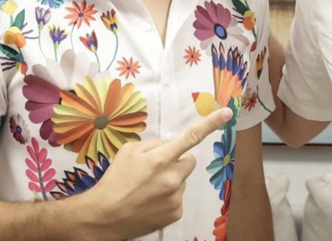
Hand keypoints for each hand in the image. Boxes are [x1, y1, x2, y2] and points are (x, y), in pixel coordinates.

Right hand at [86, 107, 232, 238]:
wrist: (104, 217)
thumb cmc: (115, 181)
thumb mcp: (128, 151)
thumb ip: (153, 145)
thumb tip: (168, 146)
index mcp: (160, 159)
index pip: (191, 137)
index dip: (211, 123)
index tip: (227, 113)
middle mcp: (172, 178)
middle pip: (189, 160)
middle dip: (177, 161)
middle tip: (156, 169)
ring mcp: (175, 197)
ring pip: (182, 179)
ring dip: (171, 180)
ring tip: (148, 188)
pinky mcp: (176, 213)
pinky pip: (178, 197)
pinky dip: (168, 196)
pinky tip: (151, 200)